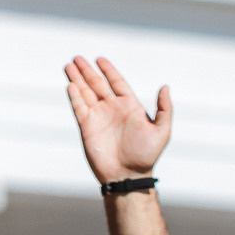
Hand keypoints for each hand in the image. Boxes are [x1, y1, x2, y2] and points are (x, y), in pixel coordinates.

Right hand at [64, 57, 172, 185]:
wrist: (127, 175)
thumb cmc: (146, 155)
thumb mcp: (162, 130)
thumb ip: (163, 108)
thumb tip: (165, 86)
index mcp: (129, 106)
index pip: (116, 82)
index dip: (108, 70)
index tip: (99, 59)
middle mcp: (112, 109)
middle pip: (97, 84)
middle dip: (87, 71)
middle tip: (77, 58)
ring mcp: (98, 118)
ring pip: (85, 93)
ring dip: (77, 79)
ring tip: (69, 66)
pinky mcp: (87, 128)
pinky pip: (79, 108)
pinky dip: (74, 96)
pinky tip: (70, 85)